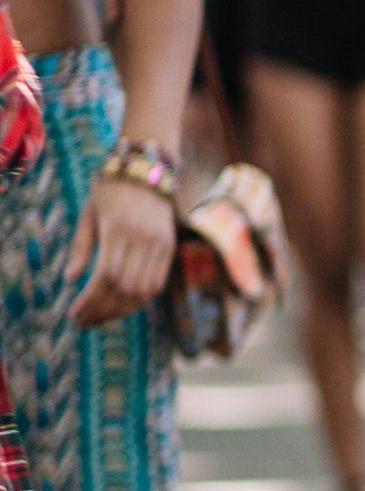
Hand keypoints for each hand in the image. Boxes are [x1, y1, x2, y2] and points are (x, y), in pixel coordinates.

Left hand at [67, 173, 176, 327]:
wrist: (147, 169)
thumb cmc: (110, 191)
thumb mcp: (89, 214)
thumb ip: (80, 247)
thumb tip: (70, 280)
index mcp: (119, 229)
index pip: (105, 276)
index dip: (90, 300)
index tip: (74, 313)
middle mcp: (143, 239)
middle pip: (124, 288)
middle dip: (102, 309)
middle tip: (83, 321)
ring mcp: (159, 244)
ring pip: (142, 290)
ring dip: (120, 310)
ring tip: (100, 317)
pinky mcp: (169, 247)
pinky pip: (157, 283)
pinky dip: (138, 300)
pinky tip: (120, 305)